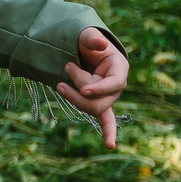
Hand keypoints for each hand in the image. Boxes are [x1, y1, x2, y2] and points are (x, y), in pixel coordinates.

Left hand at [53, 27, 128, 147]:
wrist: (82, 50)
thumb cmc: (86, 42)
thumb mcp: (86, 36)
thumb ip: (92, 39)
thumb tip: (100, 44)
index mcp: (119, 68)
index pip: (115, 84)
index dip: (99, 88)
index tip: (83, 90)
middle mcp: (116, 85)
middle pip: (100, 100)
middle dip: (79, 91)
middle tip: (63, 72)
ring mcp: (108, 96)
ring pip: (92, 108)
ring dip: (73, 97)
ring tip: (61, 83)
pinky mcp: (98, 103)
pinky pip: (106, 120)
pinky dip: (108, 132)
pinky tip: (109, 145)